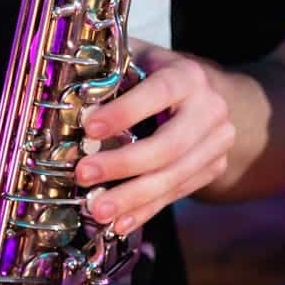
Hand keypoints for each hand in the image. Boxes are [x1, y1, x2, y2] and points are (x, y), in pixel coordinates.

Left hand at [76, 40, 235, 234]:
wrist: (206, 99)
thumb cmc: (159, 79)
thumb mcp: (138, 62)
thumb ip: (111, 77)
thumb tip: (69, 105)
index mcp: (188, 76)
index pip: (159, 93)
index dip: (125, 111)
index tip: (89, 127)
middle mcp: (209, 110)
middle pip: (167, 146)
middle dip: (122, 165)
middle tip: (84, 175)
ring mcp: (215, 143)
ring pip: (172, 178)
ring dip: (131, 198)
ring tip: (98, 209)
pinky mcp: (212, 169)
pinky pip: (174, 195)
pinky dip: (144, 211)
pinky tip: (120, 222)